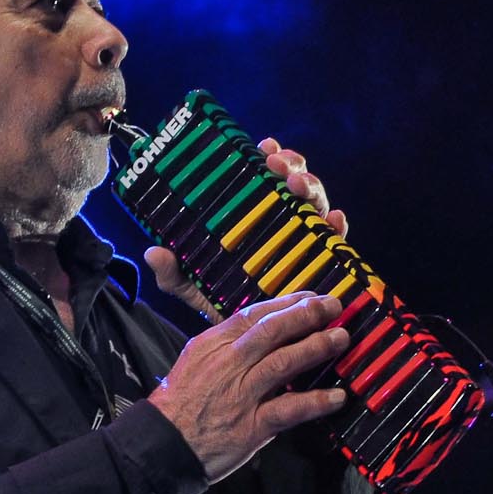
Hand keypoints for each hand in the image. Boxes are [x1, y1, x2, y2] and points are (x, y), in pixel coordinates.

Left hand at [144, 136, 349, 320]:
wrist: (252, 346)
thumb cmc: (226, 307)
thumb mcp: (195, 289)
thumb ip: (175, 274)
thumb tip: (153, 253)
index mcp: (255, 223)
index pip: (265, 182)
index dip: (268, 158)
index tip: (263, 147)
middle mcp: (284, 227)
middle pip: (294, 186)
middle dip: (292, 166)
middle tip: (278, 165)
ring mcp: (306, 244)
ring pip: (317, 206)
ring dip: (312, 187)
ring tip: (298, 185)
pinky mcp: (325, 265)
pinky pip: (338, 243)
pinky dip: (339, 228)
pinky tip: (334, 220)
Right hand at [147, 292, 351, 482]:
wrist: (162, 444)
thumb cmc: (180, 402)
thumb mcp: (196, 359)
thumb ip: (228, 343)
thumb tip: (261, 326)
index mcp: (213, 345)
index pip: (254, 315)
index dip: (287, 303)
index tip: (312, 297)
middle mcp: (228, 364)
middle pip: (271, 331)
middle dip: (306, 315)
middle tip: (333, 307)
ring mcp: (241, 394)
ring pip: (282, 363)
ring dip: (316, 348)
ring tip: (341, 339)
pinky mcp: (252, 425)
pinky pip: (289, 409)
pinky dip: (315, 402)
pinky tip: (338, 396)